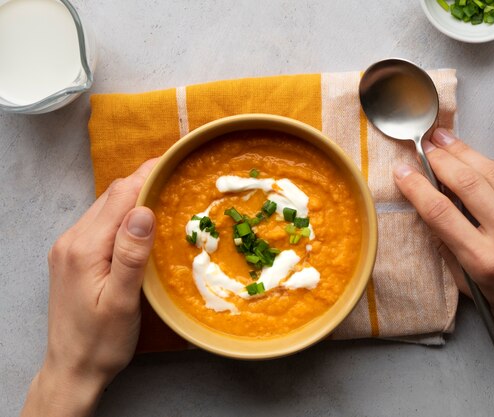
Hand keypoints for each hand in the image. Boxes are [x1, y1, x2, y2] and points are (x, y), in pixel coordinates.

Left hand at [21, 159, 156, 416]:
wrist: (72, 369)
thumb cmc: (101, 342)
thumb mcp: (121, 302)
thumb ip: (130, 255)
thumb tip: (143, 211)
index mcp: (84, 248)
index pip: (120, 196)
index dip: (148, 174)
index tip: (175, 161)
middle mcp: (72, 240)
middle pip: (112, 196)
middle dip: (145, 182)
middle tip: (178, 177)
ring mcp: (70, 248)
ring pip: (106, 208)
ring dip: (135, 198)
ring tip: (167, 195)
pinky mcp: (74, 257)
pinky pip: (102, 224)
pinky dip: (124, 215)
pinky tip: (143, 223)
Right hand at [393, 128, 493, 415]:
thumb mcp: (471, 289)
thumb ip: (448, 250)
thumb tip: (428, 211)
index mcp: (484, 261)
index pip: (441, 213)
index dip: (417, 187)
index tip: (402, 172)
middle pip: (468, 184)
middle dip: (442, 159)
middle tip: (426, 145)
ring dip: (466, 153)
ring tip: (446, 139)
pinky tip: (478, 158)